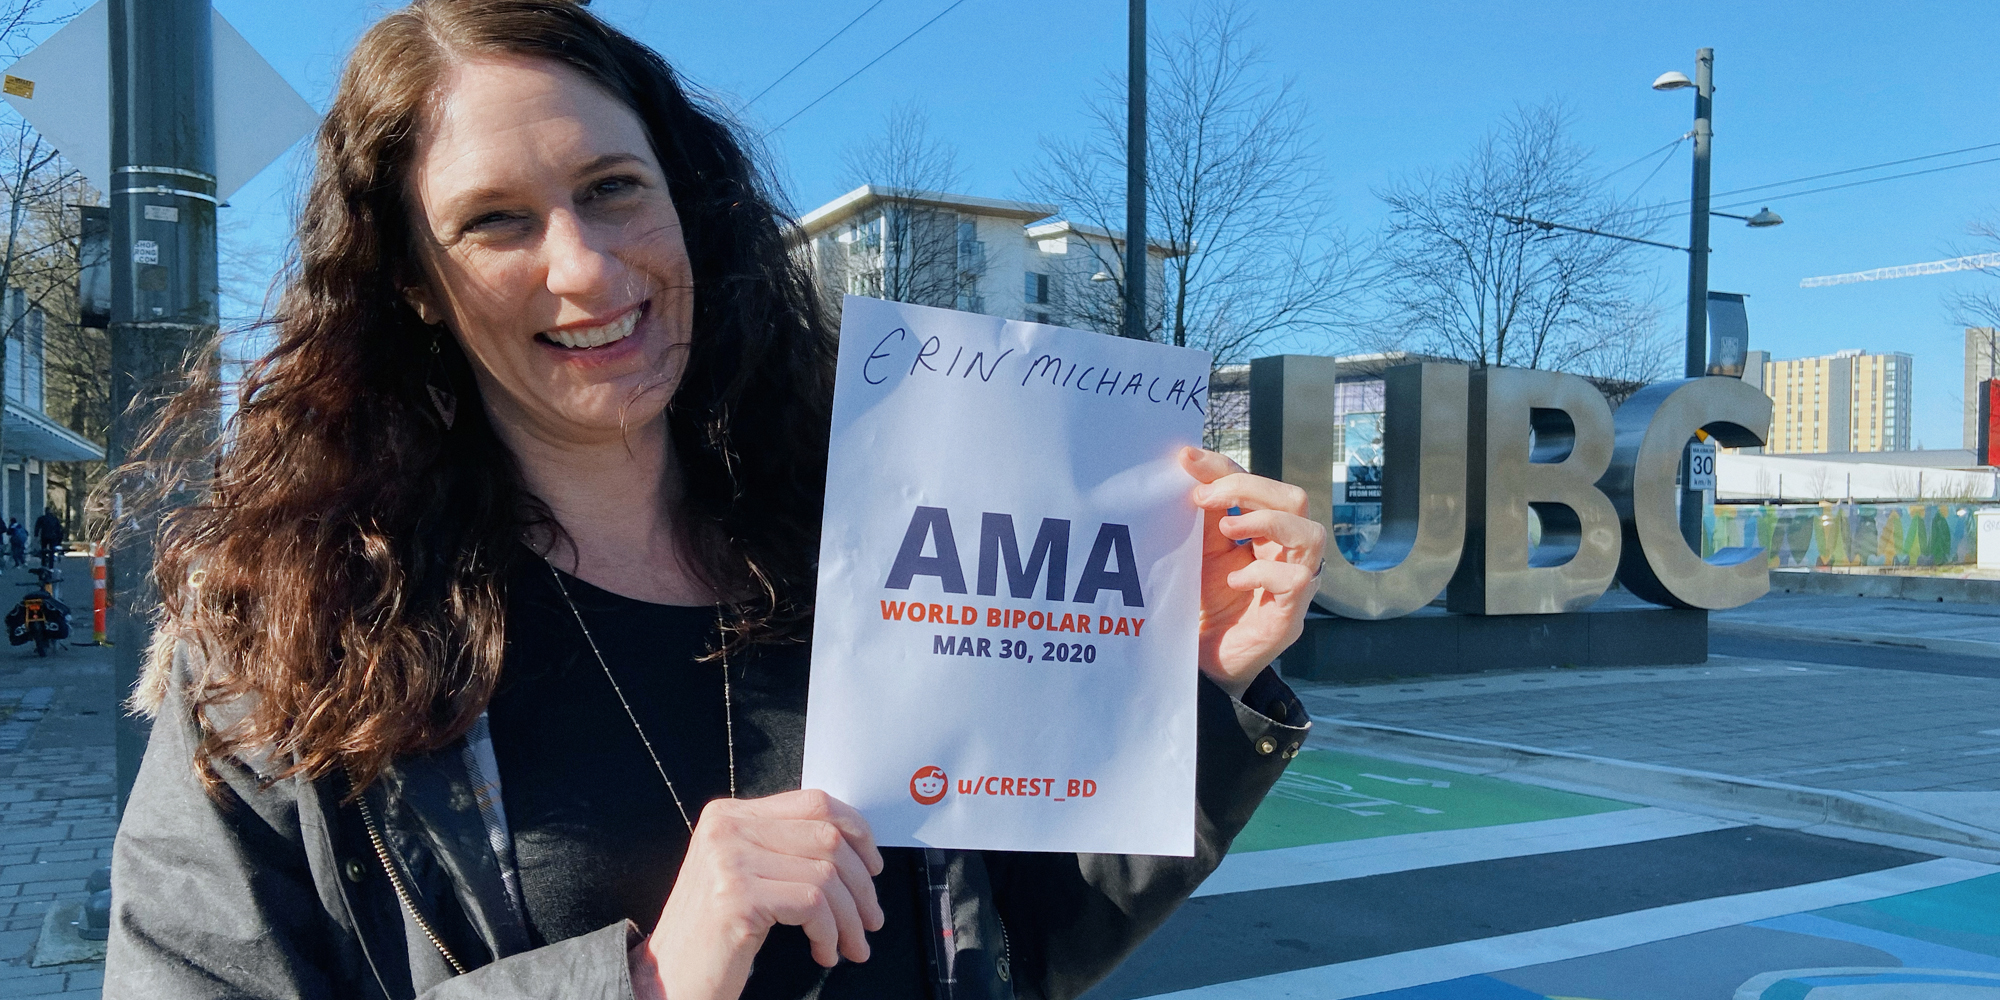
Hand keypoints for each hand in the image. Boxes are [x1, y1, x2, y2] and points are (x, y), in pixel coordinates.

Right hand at [629, 789, 884, 999]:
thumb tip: (854, 846)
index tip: (873, 865)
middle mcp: (726, 829)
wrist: (668, 982)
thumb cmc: (712, 936)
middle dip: (862, 885)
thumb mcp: (744, 876)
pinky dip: (830, 933)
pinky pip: (813, 905)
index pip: (813, 803)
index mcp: (729, 815)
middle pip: (827, 838)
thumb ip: (783, 849)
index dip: (857, 831)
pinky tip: (825, 952)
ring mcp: (729, 861)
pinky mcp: (737, 898)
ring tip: (852, 945)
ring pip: (826, 875)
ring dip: (850, 917)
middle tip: (871, 920)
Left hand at [1180, 447, 1325, 699]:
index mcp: (1264, 532)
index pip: (1258, 485)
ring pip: (1310, 535)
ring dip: (1266, 523)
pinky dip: (1263, 573)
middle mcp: (1286, 552)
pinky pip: (1296, 580)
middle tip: (1206, 498)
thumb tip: (1186, 462)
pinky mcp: (1290, 617)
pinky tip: (1233, 580)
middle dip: (1250, 489)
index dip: (1225, 468)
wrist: (1199, 661)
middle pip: (1294, 500)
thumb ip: (1202, 513)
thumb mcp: (1198, 549)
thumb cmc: (1203, 603)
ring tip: (1227, 531)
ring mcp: (1294, 584)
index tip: (1187, 460)